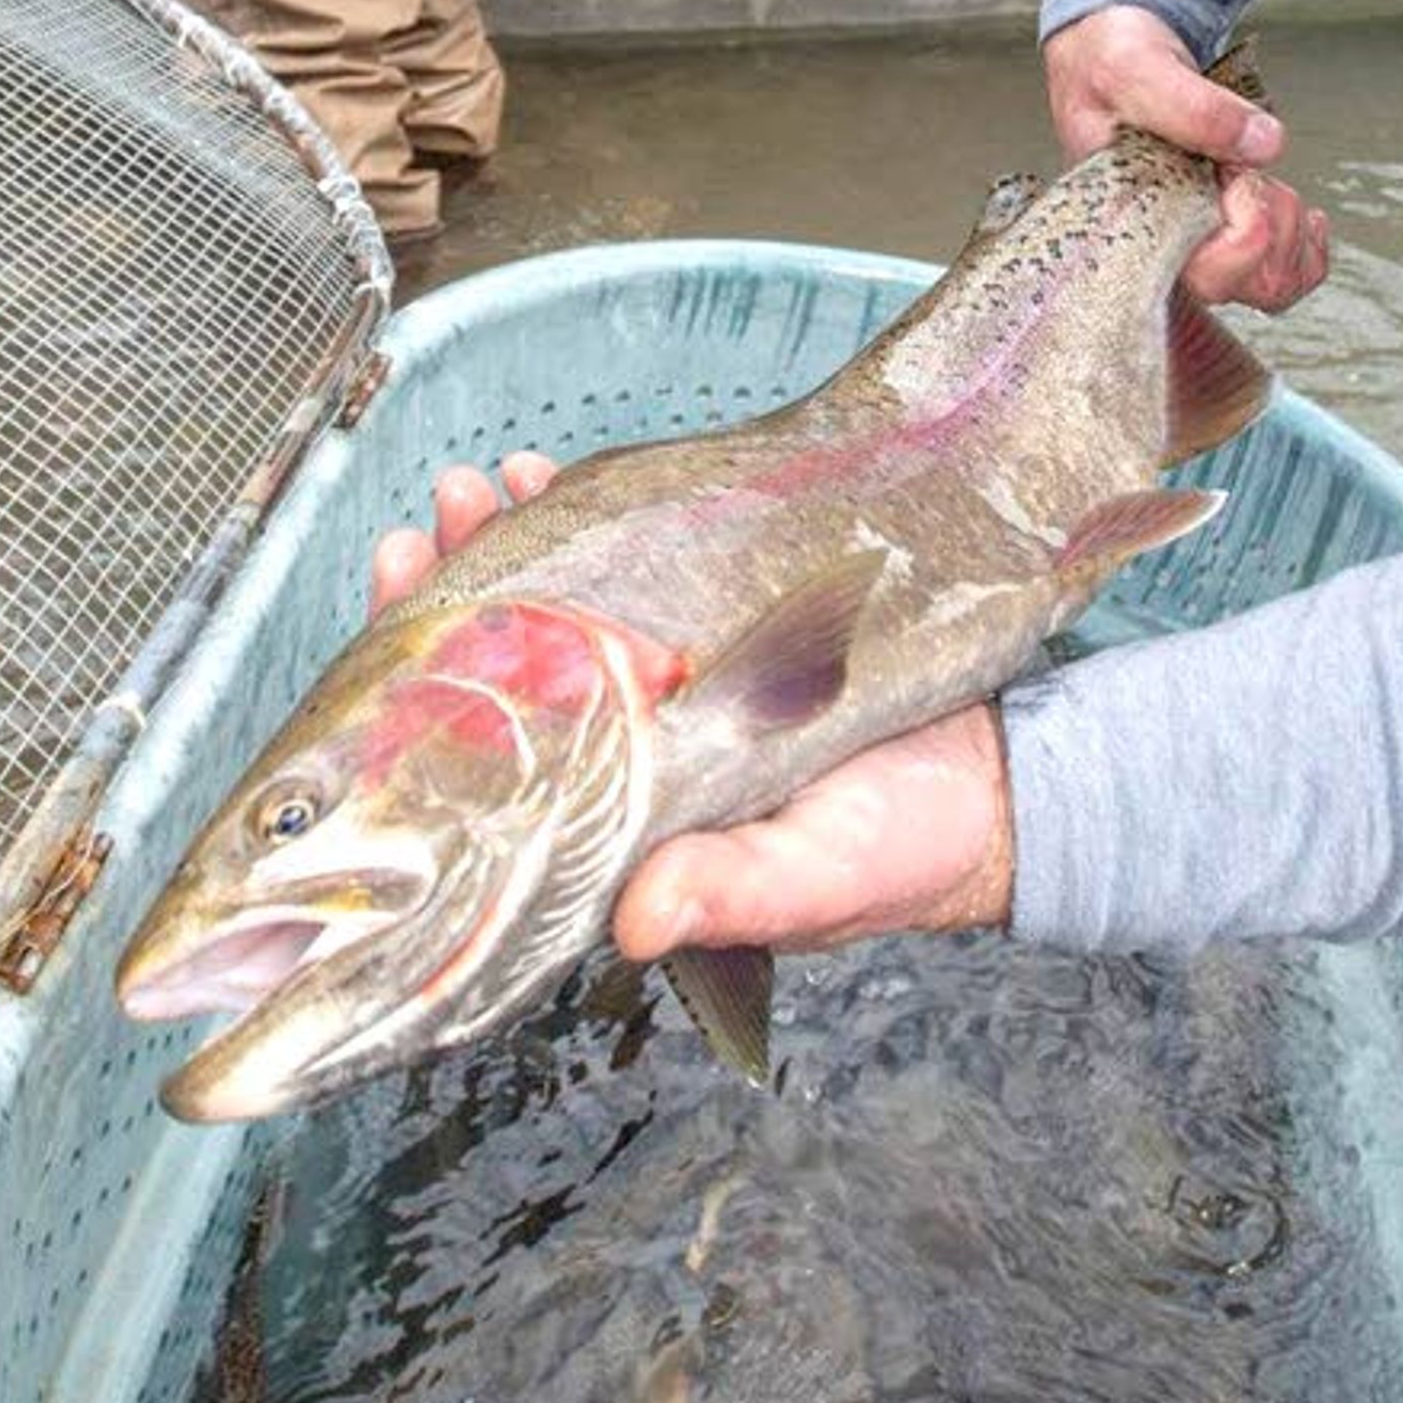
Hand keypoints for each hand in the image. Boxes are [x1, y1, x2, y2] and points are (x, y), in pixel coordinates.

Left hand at [369, 452, 1018, 957]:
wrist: (999, 787)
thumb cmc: (904, 852)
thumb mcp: (816, 877)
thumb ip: (731, 890)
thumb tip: (639, 919)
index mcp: (617, 835)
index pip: (491, 767)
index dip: (430, 695)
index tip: (402, 610)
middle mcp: (622, 765)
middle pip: (502, 684)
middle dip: (455, 602)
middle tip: (426, 531)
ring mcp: (664, 698)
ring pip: (554, 622)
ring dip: (509, 553)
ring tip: (475, 486)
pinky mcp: (712, 641)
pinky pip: (631, 580)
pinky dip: (590, 530)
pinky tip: (558, 484)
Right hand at [1043, 4, 1327, 310]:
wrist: (1110, 50)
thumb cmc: (1106, 65)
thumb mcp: (1136, 69)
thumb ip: (1192, 107)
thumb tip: (1264, 145)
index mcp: (1132, 228)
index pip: (1204, 277)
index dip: (1243, 232)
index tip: (1230, 171)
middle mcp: (1164, 249)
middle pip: (1251, 287)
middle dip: (1274, 223)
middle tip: (1244, 169)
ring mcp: (1196, 245)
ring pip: (1274, 282)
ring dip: (1289, 225)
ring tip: (1258, 175)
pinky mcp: (1222, 233)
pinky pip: (1285, 270)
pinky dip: (1306, 241)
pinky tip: (1290, 202)